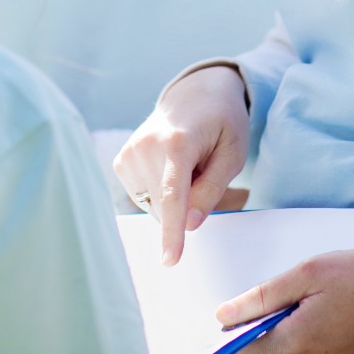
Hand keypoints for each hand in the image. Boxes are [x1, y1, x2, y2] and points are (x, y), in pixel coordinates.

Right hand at [113, 65, 249, 264]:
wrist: (195, 93)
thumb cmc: (222, 122)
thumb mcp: (233, 154)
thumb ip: (212, 190)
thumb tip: (189, 225)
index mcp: (177, 142)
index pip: (173, 195)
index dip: (172, 231)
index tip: (170, 260)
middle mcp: (145, 147)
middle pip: (166, 207)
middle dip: (188, 204)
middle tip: (204, 171)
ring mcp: (128, 153)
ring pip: (154, 207)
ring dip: (174, 200)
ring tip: (187, 165)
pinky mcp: (120, 161)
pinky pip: (144, 198)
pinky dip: (160, 193)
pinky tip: (169, 168)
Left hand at [217, 248, 353, 353]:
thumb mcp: (310, 273)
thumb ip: (263, 297)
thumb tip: (223, 315)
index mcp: (297, 343)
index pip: (246, 342)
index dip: (238, 321)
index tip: (237, 305)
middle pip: (273, 341)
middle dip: (281, 313)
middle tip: (310, 287)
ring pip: (295, 346)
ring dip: (302, 321)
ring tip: (333, 298)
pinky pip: (316, 352)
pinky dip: (320, 332)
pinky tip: (342, 311)